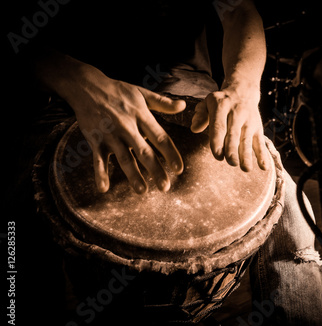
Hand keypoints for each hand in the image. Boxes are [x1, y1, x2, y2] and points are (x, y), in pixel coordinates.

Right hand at [58, 64, 185, 193]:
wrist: (86, 86)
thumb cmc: (118, 91)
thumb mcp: (142, 93)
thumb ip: (163, 103)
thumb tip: (183, 106)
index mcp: (141, 116)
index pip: (160, 138)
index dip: (170, 154)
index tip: (179, 169)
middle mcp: (127, 127)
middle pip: (144, 152)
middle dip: (155, 170)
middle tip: (165, 187)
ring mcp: (110, 135)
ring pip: (124, 158)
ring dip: (133, 176)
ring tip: (142, 191)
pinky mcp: (95, 140)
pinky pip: (98, 159)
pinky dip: (100, 173)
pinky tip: (103, 188)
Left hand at [190, 87, 269, 171]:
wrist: (243, 90)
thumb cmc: (221, 102)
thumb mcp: (207, 103)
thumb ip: (200, 115)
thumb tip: (194, 128)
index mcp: (221, 106)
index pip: (219, 125)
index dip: (218, 141)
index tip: (217, 156)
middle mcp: (237, 113)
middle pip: (234, 134)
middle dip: (233, 149)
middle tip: (231, 163)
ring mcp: (249, 121)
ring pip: (247, 139)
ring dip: (247, 155)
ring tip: (246, 169)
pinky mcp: (258, 127)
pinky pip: (260, 142)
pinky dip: (262, 155)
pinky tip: (263, 167)